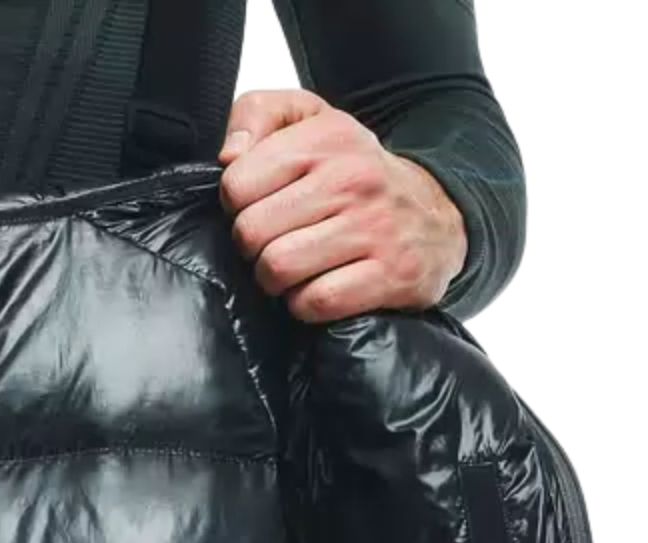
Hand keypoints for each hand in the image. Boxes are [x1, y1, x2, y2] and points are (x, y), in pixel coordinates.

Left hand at [217, 89, 468, 323]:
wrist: (435, 214)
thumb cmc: (353, 173)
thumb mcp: (309, 122)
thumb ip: (256, 116)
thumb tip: (229, 155)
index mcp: (327, 137)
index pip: (237, 184)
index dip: (237, 205)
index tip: (261, 206)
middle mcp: (353, 179)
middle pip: (251, 233)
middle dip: (253, 247)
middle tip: (277, 242)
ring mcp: (374, 228)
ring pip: (277, 268)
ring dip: (276, 279)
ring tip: (296, 266)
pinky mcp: (389, 275)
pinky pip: (314, 302)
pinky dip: (306, 304)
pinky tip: (319, 286)